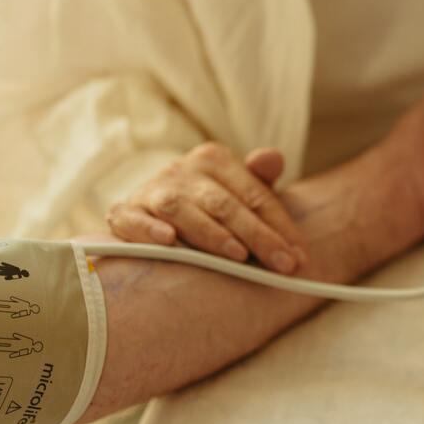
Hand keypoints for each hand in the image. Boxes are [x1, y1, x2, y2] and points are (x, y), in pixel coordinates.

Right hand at [106, 143, 307, 273]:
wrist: (147, 211)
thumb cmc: (206, 206)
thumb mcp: (237, 191)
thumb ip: (259, 180)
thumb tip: (273, 158)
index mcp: (214, 160)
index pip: (255, 195)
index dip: (280, 226)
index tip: (300, 256)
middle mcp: (182, 170)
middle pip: (225, 205)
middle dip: (259, 237)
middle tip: (283, 265)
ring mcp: (151, 190)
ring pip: (183, 211)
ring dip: (211, 234)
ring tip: (238, 256)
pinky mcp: (124, 212)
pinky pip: (134, 219)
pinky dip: (149, 229)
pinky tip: (168, 241)